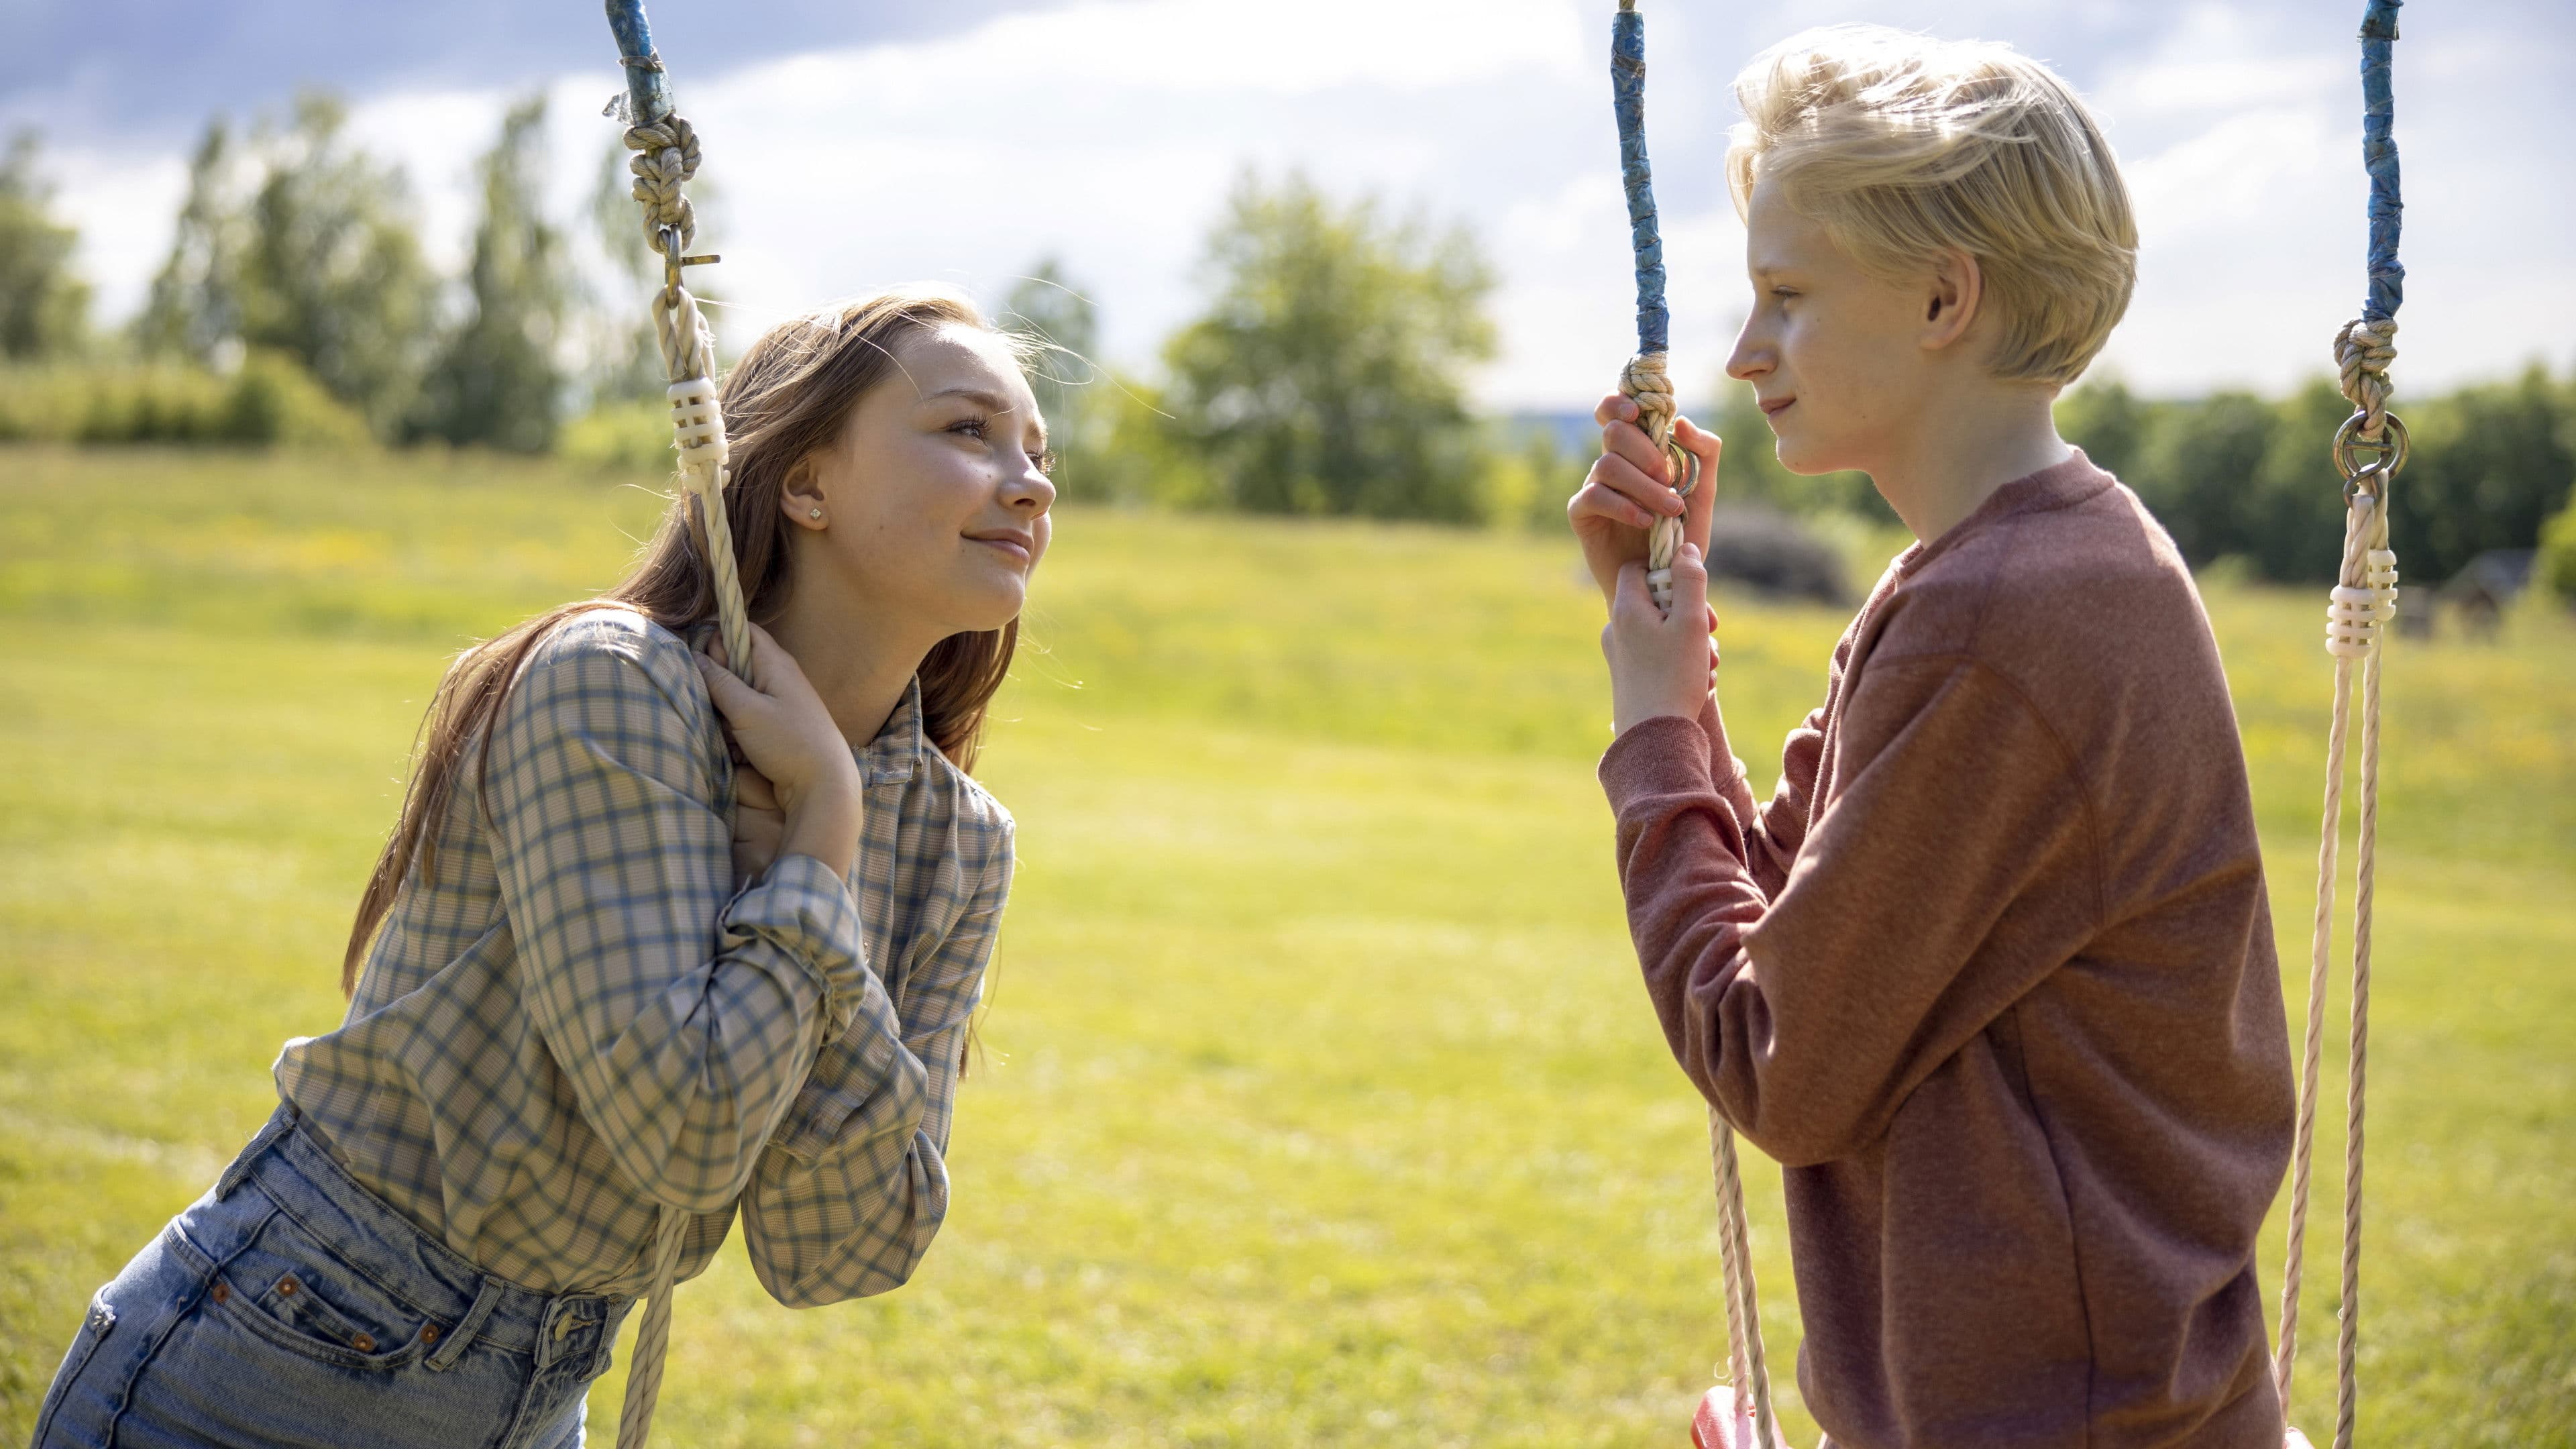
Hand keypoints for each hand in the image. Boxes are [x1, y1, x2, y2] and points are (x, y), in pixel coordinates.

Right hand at [695, 624, 863, 879]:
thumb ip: (718, 681)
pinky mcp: (778, 723)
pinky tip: (738, 746)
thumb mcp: (746, 710)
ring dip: (726, 710)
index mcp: (775, 661)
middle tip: (722, 706)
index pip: (742, 630)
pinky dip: (737, 727)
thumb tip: (694, 656)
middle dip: (719, 682)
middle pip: (736, 663)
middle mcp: (779, 675)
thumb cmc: (789, 742)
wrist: (824, 785)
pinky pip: (747, 715)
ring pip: (737, 692)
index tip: (709, 666)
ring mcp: (779, 700)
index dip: (720, 641)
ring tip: (732, 732)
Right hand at [1569, 394, 1721, 604]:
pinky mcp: (1582, 514)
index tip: (1638, 412)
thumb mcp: (1704, 494)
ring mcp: (1595, 486)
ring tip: (1668, 509)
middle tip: (1669, 478)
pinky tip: (1645, 521)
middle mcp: (1613, 463)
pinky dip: (1624, 506)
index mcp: (1639, 451)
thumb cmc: (1681, 536)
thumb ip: (1705, 453)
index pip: (1617, 410)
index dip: (1620, 401)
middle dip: (1646, 451)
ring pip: (1607, 464)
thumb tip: (1681, 422)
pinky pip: (1595, 496)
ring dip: (1643, 485)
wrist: (1664, 583)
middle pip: (1615, 432)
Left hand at [1603, 544, 1720, 735]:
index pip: (1638, 568)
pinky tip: (1699, 682)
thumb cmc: (1674, 678)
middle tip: (1711, 632)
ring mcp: (1619, 656)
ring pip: (1661, 632)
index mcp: (1625, 610)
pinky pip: (1657, 657)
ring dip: (1691, 642)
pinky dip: (1680, 663)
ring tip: (1707, 665)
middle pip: (1655, 602)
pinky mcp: (1627, 679)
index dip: (1667, 572)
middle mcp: (1615, 630)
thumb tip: (1684, 547)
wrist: (1654, 740)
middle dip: (1689, 614)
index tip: (1692, 590)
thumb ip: (1689, 579)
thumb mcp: (1690, 622)